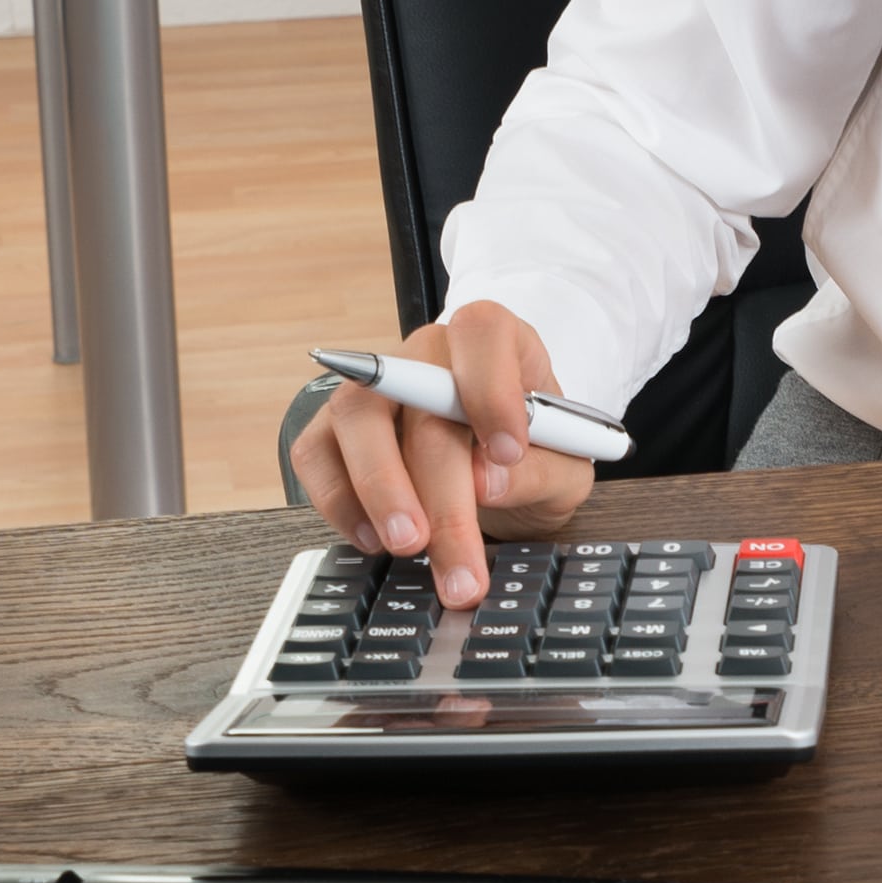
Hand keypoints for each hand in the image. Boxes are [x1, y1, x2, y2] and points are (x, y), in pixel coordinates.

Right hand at [293, 302, 597, 603]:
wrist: (500, 470)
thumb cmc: (533, 456)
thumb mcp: (565, 469)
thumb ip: (540, 471)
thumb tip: (488, 481)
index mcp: (494, 342)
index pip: (483, 333)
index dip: (492, 389)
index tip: (509, 453)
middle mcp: (428, 353)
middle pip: (417, 395)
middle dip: (438, 486)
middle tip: (453, 549)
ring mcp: (374, 386)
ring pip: (355, 416)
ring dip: (379, 488)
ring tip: (408, 546)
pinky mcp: (334, 427)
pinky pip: (316, 454)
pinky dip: (338, 501)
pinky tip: (374, 538)